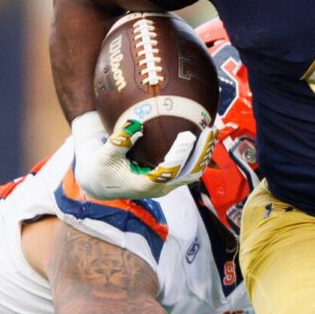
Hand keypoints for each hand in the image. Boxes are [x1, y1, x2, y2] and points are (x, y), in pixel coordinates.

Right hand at [70, 111, 215, 200]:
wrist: (101, 183)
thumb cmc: (101, 167)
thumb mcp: (103, 154)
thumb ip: (119, 141)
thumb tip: (136, 125)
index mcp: (144, 185)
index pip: (168, 171)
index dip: (180, 155)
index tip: (188, 136)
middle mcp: (159, 188)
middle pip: (189, 173)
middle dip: (202, 153)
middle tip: (210, 131)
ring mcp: (167, 185)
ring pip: (193, 172)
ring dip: (205, 152)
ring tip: (213, 130)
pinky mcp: (169, 179)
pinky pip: (189, 167)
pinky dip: (199, 153)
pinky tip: (204, 134)